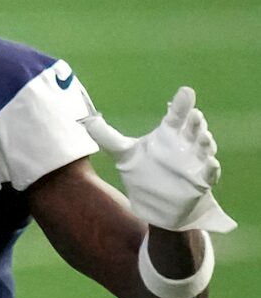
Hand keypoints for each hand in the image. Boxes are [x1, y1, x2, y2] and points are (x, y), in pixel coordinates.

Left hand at [82, 89, 235, 233]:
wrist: (161, 206)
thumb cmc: (147, 173)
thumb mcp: (125, 155)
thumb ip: (108, 138)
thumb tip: (87, 121)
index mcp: (169, 134)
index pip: (176, 116)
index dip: (181, 104)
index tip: (186, 91)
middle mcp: (185, 144)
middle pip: (193, 128)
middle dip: (195, 121)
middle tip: (194, 115)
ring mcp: (196, 161)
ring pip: (205, 147)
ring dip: (206, 141)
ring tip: (203, 137)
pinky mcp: (201, 180)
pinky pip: (210, 172)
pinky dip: (211, 167)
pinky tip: (211, 163)